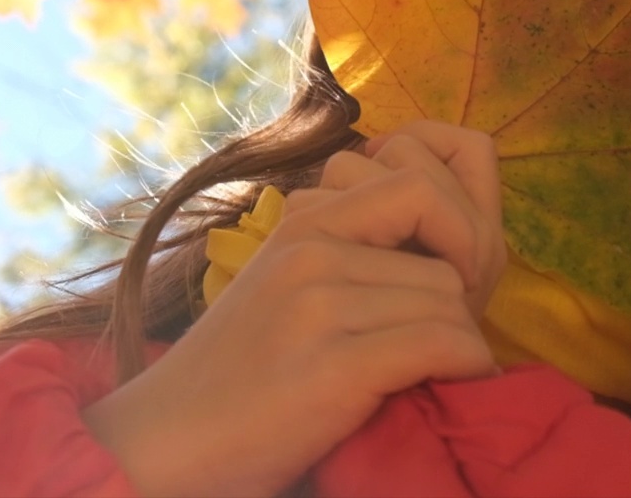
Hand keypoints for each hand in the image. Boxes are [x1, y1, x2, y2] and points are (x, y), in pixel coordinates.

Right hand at [83, 121, 506, 497]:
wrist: (165, 444)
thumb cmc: (237, 374)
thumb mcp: (285, 283)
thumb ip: (345, 248)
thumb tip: (435, 240)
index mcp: (303, 223)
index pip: (418, 185)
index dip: (456, 229)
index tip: (454, 280)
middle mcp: (310, 250)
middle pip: (444, 260)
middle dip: (457, 307)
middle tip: (446, 346)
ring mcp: (318, 305)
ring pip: (449, 302)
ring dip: (458, 343)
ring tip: (434, 372)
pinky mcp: (333, 365)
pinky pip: (440, 343)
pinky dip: (465, 365)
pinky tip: (453, 382)